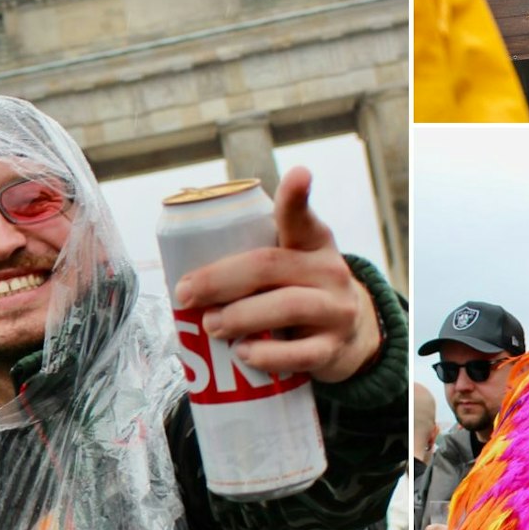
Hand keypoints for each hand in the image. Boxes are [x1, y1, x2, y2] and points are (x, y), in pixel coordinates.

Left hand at [173, 167, 382, 383]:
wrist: (350, 337)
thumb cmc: (299, 293)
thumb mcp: (289, 266)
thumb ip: (252, 258)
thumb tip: (178, 275)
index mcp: (313, 242)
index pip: (301, 217)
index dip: (297, 196)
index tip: (299, 174)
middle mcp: (329, 270)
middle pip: (269, 265)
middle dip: (220, 279)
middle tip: (185, 294)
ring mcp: (335, 310)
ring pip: (286, 306)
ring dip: (240, 316)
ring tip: (210, 326)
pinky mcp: (332, 349)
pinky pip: (299, 354)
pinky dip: (267, 355)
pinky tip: (244, 354)